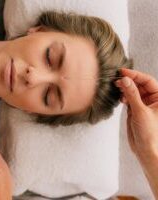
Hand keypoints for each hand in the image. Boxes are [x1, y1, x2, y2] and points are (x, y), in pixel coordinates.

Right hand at [115, 68, 157, 198]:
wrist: (145, 149)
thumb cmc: (149, 133)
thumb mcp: (140, 111)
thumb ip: (132, 94)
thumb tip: (125, 80)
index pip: (148, 81)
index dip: (135, 75)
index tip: (123, 72)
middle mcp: (152, 100)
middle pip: (140, 85)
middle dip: (129, 81)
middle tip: (118, 80)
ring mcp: (143, 104)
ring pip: (133, 91)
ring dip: (125, 88)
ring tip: (117, 87)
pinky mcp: (135, 110)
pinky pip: (129, 98)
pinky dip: (123, 96)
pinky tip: (120, 97)